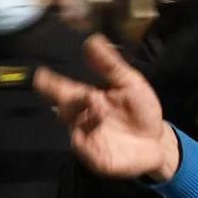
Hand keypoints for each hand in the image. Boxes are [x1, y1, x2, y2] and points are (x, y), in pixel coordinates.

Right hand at [34, 34, 179, 181]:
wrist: (156, 141)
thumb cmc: (139, 110)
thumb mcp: (129, 83)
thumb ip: (110, 64)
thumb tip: (93, 40)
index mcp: (85, 98)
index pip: (61, 88)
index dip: (49, 82)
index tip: (40, 75)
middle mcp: (80, 117)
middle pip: (64, 106)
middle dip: (65, 98)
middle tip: (71, 89)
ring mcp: (86, 138)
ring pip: (74, 125)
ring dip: (83, 114)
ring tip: (98, 105)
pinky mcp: (94, 156)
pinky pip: (84, 147)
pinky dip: (89, 135)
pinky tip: (99, 122)